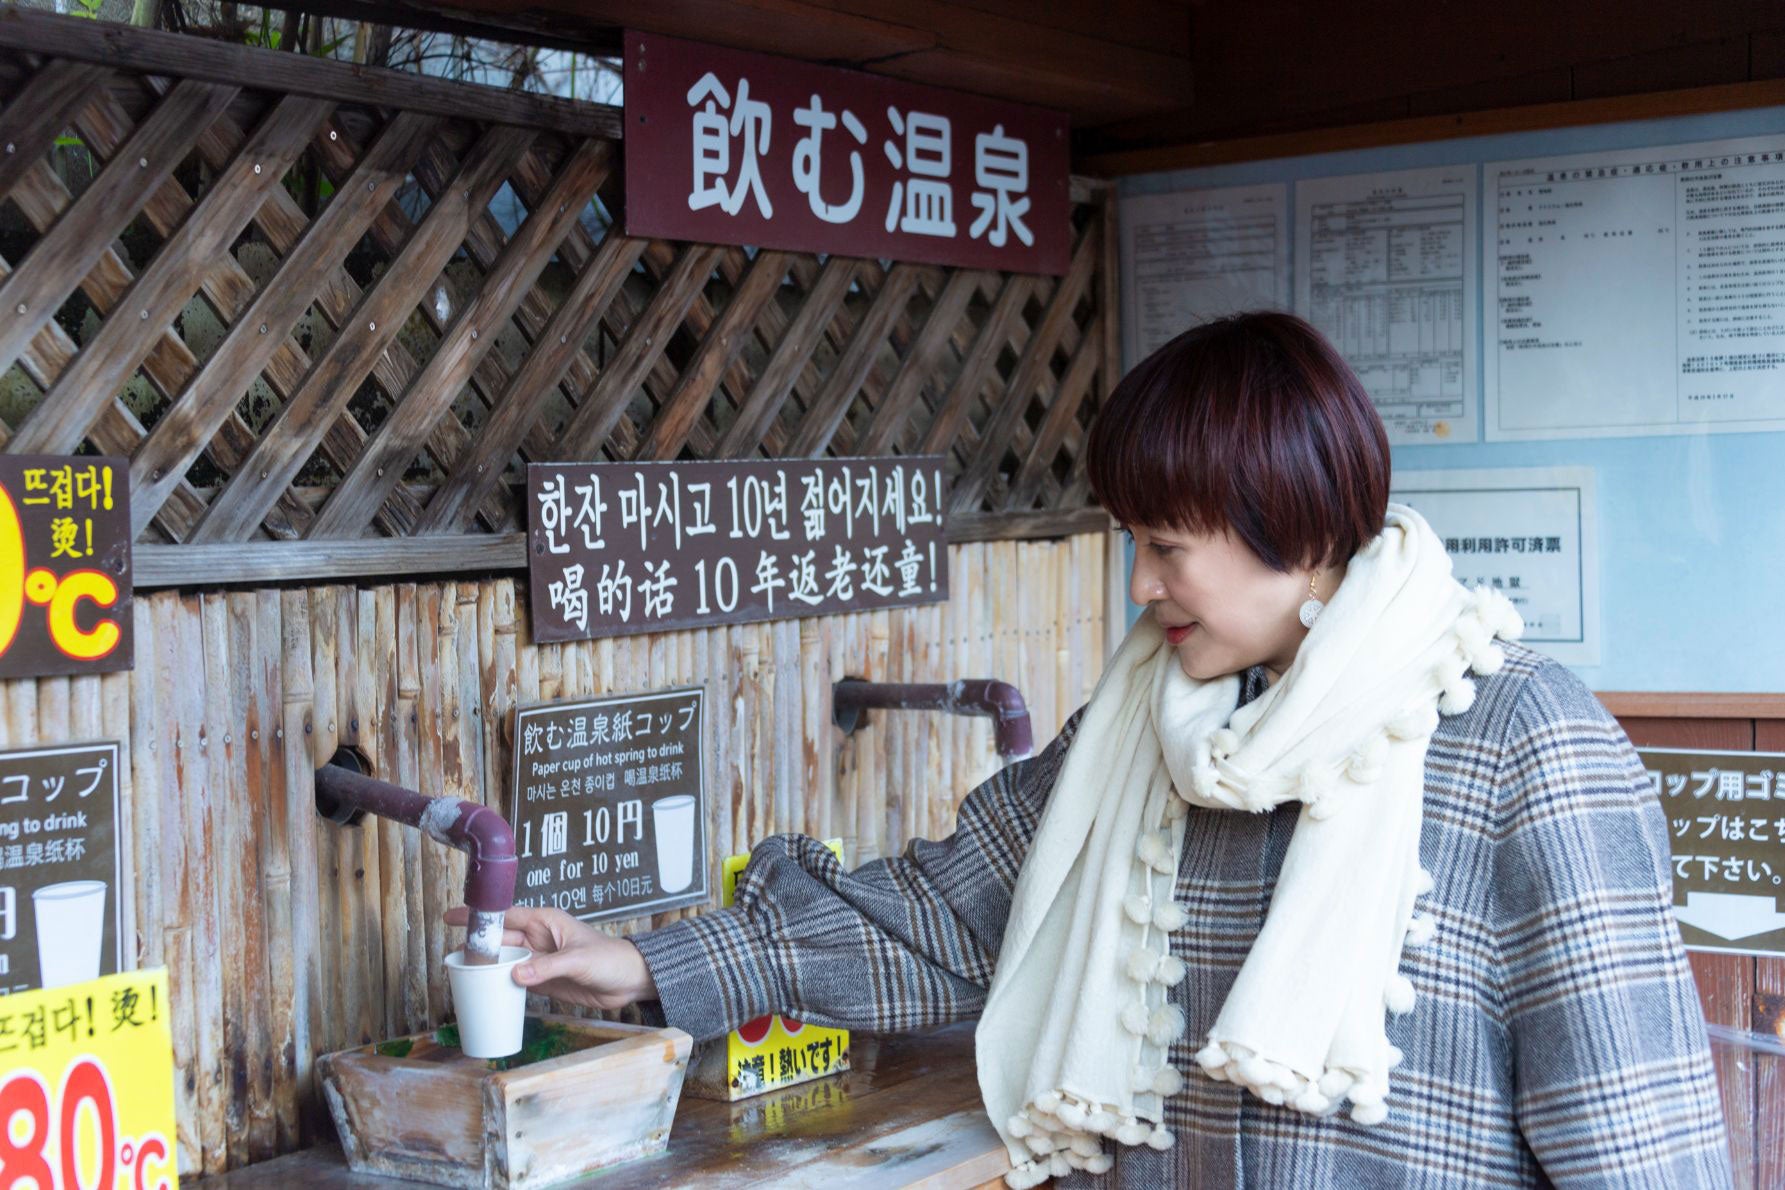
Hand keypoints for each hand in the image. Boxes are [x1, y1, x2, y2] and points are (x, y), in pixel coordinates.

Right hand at [442, 905, 657, 1011]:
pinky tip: (482, 990)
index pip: (506, 915)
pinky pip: (514, 980)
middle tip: (449, 955)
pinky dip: (498, 984)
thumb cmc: (609, 959)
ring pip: (504, 961)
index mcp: (545, 921)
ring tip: (459, 974)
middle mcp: (538, 938)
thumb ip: (547, 967)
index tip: (452, 916)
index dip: (479, 915)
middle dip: (475, 944)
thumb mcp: (578, 960)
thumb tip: (516, 974)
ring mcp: (538, 960)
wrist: (628, 981)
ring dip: (485, 967)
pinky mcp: (542, 980)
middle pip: (499, 940)